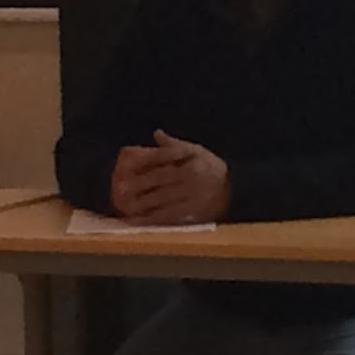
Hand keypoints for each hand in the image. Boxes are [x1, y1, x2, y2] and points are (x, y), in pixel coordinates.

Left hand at [109, 131, 229, 224]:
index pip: (163, 157)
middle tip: (119, 188)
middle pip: (160, 178)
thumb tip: (156, 133)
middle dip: (139, 184)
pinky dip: (151, 219)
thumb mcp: (196, 151)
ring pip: (162, 198)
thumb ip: (174, 144)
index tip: (124, 164)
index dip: (144, 161)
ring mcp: (192, 194)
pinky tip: (138, 220)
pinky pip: (169, 215)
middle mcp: (192, 175)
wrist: (234, 188)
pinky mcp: (192, 211)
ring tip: (123, 205)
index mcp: (192, 156)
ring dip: (141, 203)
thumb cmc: (210, 167)